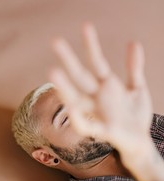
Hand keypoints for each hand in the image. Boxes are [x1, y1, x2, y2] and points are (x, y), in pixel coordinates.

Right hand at [49, 23, 152, 160]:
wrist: (141, 141)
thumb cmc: (136, 116)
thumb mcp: (138, 88)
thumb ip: (134, 68)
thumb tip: (133, 42)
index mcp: (106, 87)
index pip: (97, 63)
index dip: (92, 46)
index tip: (85, 26)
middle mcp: (98, 98)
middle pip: (81, 78)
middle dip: (69, 60)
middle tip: (55, 41)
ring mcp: (97, 114)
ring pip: (76, 100)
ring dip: (65, 88)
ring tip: (53, 72)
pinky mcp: (101, 131)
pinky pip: (85, 126)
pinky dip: (77, 118)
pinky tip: (70, 107)